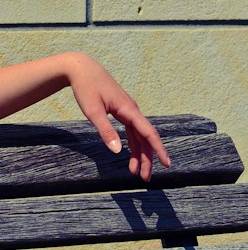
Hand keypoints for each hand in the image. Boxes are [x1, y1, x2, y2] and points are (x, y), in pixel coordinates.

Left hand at [66, 53, 170, 180]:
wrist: (83, 69)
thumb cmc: (86, 88)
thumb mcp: (93, 111)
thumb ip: (105, 130)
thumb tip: (117, 151)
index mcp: (129, 110)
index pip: (148, 133)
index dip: (158, 150)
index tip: (166, 164)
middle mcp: (133, 111)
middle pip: (146, 139)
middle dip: (148, 159)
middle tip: (146, 179)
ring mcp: (129, 112)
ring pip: (139, 137)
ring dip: (140, 155)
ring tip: (137, 174)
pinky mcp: (122, 113)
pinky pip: (132, 132)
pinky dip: (133, 146)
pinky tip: (131, 158)